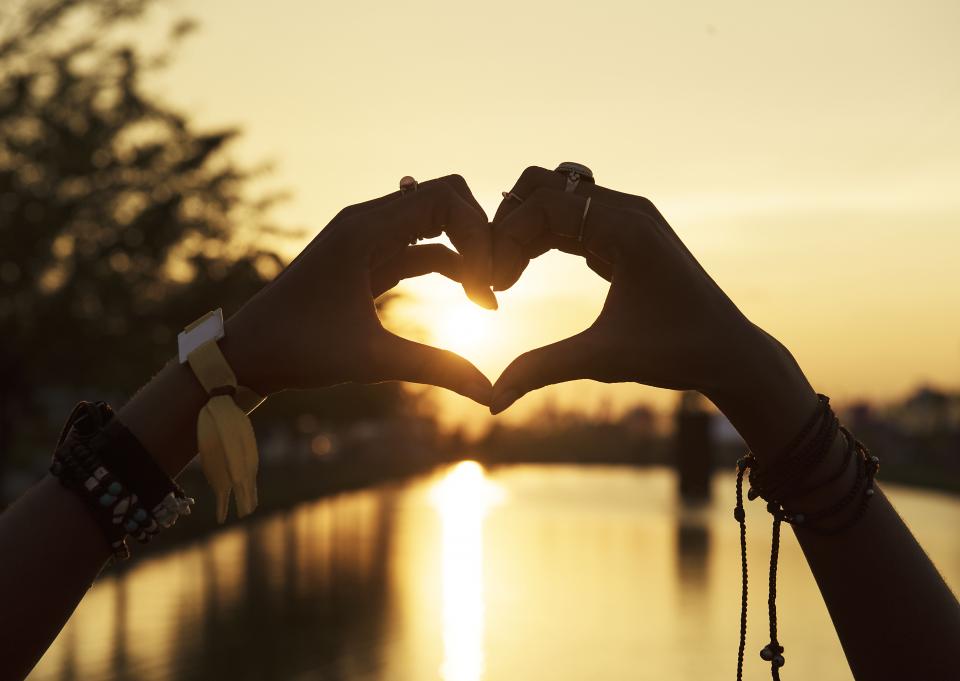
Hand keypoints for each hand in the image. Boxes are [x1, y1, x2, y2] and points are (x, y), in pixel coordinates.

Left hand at [221, 175, 495, 405]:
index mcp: (365, 228)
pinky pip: (421, 248)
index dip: (479, 233)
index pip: (445, 198)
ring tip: (487, 299)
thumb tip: (491, 393)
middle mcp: (367, 221)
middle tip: (495, 285)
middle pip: (446, 200)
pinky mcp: (368, 259)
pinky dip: (450, 265)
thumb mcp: (371, 360)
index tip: (488, 285)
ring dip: (467, 253)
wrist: (247, 353)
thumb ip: (436, 368)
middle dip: (480, 236)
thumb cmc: (298, 350)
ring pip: (436, 224)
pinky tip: (471, 298)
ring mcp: (368, 238)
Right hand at [488, 165, 789, 415]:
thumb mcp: (603, 359)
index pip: (545, 204)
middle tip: (493, 275)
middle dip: (508, 225)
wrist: (729, 352)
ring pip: (553, 198)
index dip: (507, 238)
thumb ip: (542, 370)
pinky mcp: (625, 234)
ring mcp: (628, 218)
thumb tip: (491, 402)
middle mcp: (628, 210)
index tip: (493, 286)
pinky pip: (569, 218)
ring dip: (522, 230)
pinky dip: (541, 238)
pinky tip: (523, 274)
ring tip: (504, 278)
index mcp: (628, 227)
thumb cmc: (676, 353)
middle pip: (543, 186)